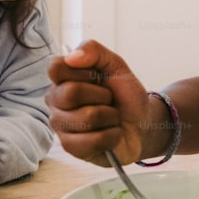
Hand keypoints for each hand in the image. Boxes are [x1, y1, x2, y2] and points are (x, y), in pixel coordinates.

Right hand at [46, 40, 150, 165]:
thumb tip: (72, 56)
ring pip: (86, 117)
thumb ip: (94, 51)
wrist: (143, 123)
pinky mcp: (71, 147)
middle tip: (109, 100)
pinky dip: (112, 135)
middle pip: (71, 93)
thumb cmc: (124, 95)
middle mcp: (55, 102)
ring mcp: (61, 125)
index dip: (83, 71)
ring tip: (111, 117)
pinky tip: (111, 134)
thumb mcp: (116, 66)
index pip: (56, 68)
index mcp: (62, 79)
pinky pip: (93, 140)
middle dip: (103, 95)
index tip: (98, 77)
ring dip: (110, 116)